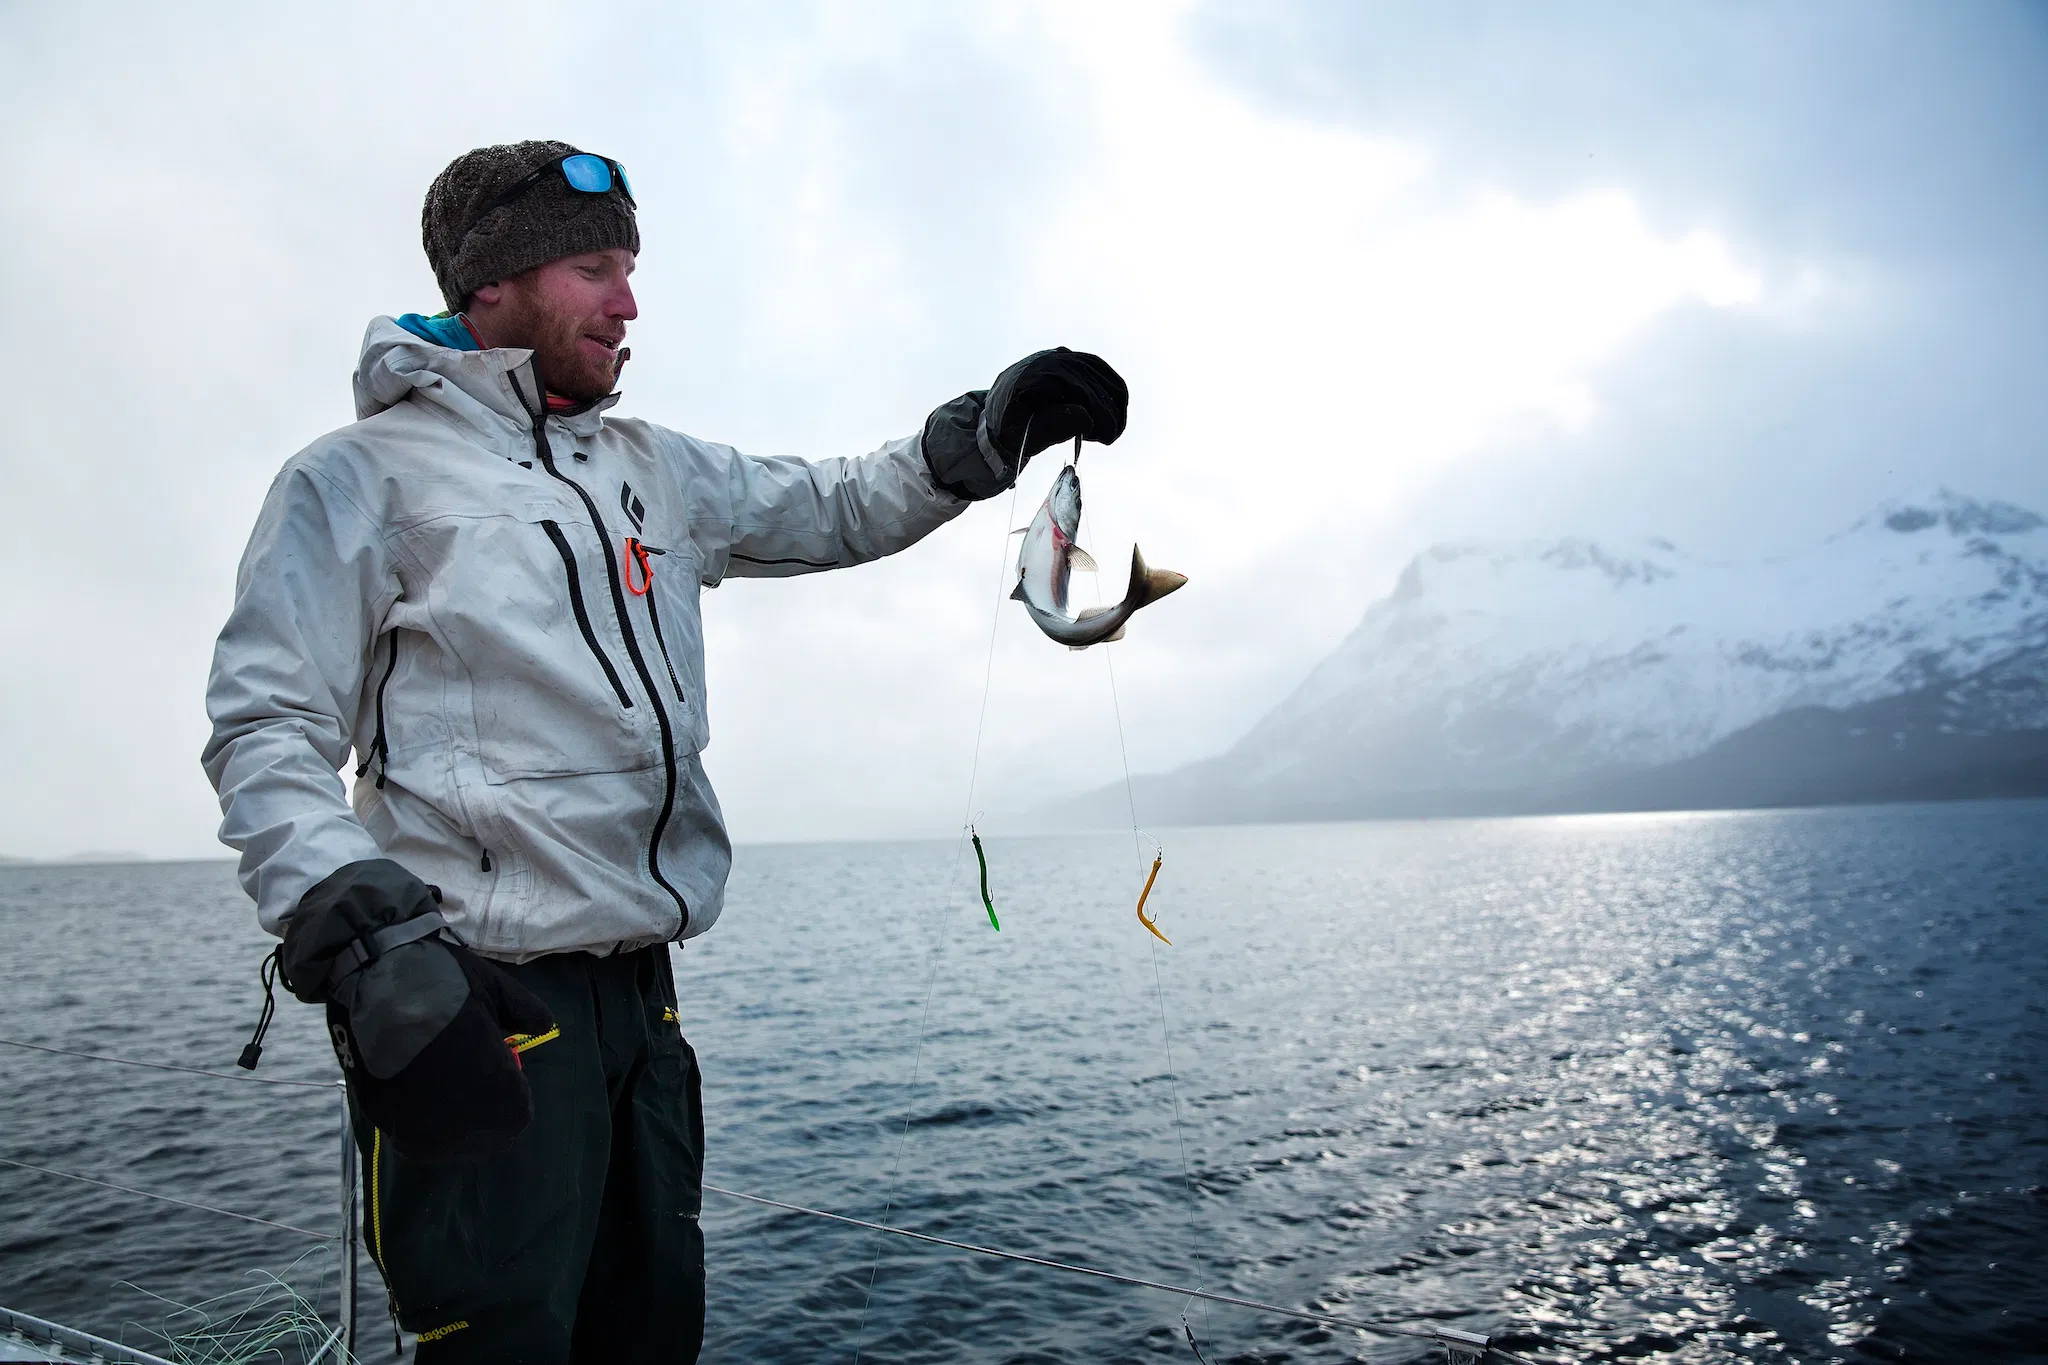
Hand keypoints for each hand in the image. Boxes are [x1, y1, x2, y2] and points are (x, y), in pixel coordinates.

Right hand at [281, 859, 554, 1160]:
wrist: (374, 972)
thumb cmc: (443, 978)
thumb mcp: (497, 988)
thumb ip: (527, 1013)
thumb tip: (544, 1027)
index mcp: (495, 1090)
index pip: (516, 1118)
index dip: (511, 1091)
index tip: (497, 1065)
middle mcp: (459, 1120)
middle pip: (485, 1136)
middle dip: (484, 1109)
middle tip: (468, 1072)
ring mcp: (416, 1127)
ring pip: (448, 1142)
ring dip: (451, 1119)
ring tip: (439, 1076)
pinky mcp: (382, 1124)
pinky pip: (411, 1135)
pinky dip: (418, 1117)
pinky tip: (413, 1084)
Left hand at [922, 348, 1127, 500]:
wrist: (993, 418)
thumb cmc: (1006, 431)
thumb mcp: (1024, 437)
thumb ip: (1052, 427)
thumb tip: (1085, 417)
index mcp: (1031, 375)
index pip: (1076, 386)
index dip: (1098, 410)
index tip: (1106, 437)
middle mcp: (1045, 359)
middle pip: (1091, 377)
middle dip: (1108, 409)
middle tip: (1112, 437)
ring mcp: (1056, 355)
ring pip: (1098, 371)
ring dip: (1113, 399)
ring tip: (1113, 428)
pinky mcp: (1066, 358)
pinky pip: (1096, 368)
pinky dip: (1109, 388)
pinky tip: (1112, 411)